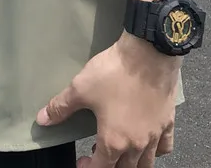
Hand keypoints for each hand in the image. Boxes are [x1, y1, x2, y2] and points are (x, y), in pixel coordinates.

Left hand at [36, 32, 178, 167]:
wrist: (148, 54)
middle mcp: (137, 144)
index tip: (82, 162)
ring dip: (132, 163)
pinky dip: (156, 151)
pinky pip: (165, 147)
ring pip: (146, 163)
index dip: (89, 167)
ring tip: (120, 151)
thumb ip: (61, 107)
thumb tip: (42, 119)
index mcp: (114, 141)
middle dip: (109, 165)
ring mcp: (155, 134)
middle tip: (97, 155)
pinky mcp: (167, 121)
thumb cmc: (114, 73)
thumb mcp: (80, 88)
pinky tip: (149, 143)